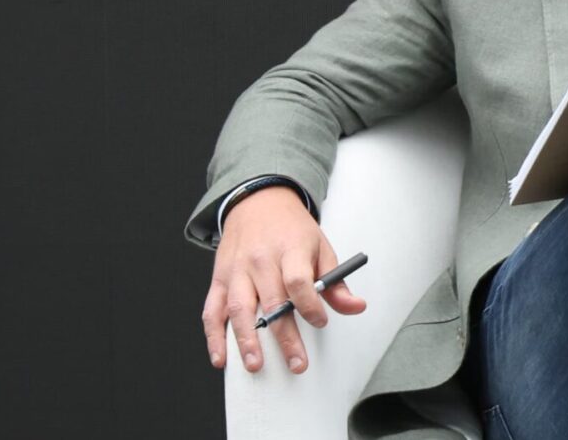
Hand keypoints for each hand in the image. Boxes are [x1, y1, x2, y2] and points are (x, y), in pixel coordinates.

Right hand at [201, 185, 366, 373]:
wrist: (258, 202)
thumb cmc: (290, 228)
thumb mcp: (321, 247)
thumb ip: (336, 282)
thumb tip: (355, 306)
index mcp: (289, 249)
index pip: (298, 281)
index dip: (310, 305)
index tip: (320, 321)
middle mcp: (260, 261)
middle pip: (272, 301)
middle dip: (284, 337)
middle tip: (296, 363)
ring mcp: (237, 270)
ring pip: (239, 308)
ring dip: (246, 339)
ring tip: (256, 364)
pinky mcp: (219, 279)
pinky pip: (212, 310)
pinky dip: (214, 336)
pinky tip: (221, 357)